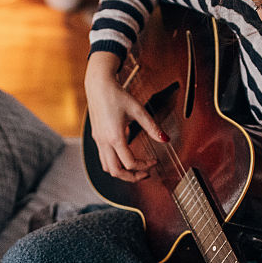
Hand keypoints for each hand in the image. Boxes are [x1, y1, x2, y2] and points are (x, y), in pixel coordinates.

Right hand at [84, 51, 166, 182]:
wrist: (99, 85)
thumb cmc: (117, 95)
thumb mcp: (138, 111)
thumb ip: (152, 127)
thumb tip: (165, 139)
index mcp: (115, 137)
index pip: (130, 163)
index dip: (145, 166)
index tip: (155, 161)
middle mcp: (104, 141)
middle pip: (116, 172)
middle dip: (132, 177)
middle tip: (145, 174)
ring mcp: (98, 141)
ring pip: (107, 167)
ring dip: (122, 172)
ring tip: (135, 169)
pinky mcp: (96, 138)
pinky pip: (103, 158)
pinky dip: (114, 163)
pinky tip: (125, 156)